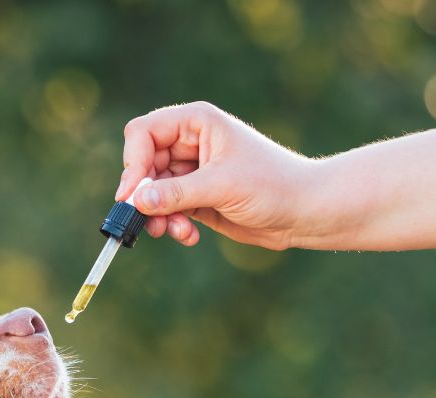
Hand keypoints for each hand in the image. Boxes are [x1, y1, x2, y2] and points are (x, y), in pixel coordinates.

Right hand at [117, 101, 316, 249]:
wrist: (303, 211)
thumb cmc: (272, 185)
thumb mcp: (221, 186)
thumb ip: (176, 193)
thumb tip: (136, 202)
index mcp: (197, 123)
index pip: (144, 133)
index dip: (133, 163)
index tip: (132, 196)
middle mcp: (190, 144)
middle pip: (142, 166)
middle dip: (144, 197)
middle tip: (149, 223)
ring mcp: (191, 172)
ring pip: (151, 193)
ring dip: (158, 217)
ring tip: (175, 232)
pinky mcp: (195, 198)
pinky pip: (166, 211)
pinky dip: (172, 226)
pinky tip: (189, 236)